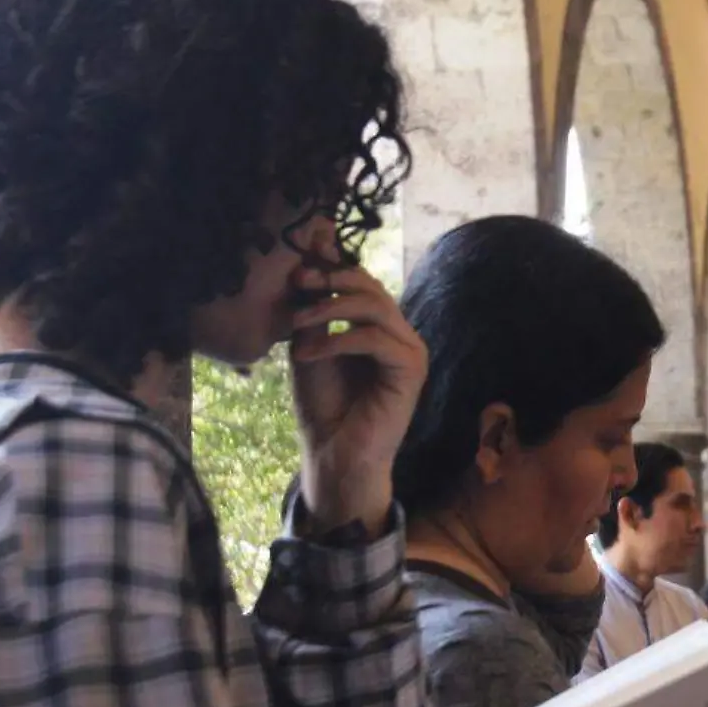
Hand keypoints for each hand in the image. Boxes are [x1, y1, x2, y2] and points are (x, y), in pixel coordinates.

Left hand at [287, 233, 428, 534]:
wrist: (333, 455)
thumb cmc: (323, 406)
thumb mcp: (310, 344)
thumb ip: (315, 305)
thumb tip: (313, 251)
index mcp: (377, 326)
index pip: (360, 280)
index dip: (331, 264)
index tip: (295, 263)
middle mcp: (398, 334)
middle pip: (371, 285)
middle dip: (331, 278)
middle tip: (297, 282)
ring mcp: (409, 351)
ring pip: (375, 307)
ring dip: (331, 308)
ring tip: (296, 325)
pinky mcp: (412, 370)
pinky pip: (375, 339)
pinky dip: (338, 340)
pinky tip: (309, 352)